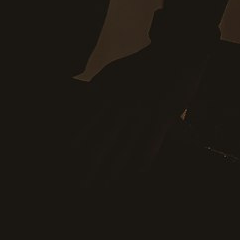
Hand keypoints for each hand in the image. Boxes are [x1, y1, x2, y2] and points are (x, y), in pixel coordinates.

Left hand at [65, 44, 210, 191]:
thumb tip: (80, 107)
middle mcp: (120, 101)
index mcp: (107, 88)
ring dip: (112, 170)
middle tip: (79, 184)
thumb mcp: (114, 72)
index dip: (75, 141)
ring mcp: (140, 110)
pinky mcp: (161, 117)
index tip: (64, 158)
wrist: (175, 52)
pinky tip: (134, 179)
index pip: (86, 119)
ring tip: (103, 186)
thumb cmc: (143, 65)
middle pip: (101, 138)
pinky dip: (140, 164)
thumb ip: (99, 90)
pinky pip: (148, 146)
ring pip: (122, 147)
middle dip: (89, 163)